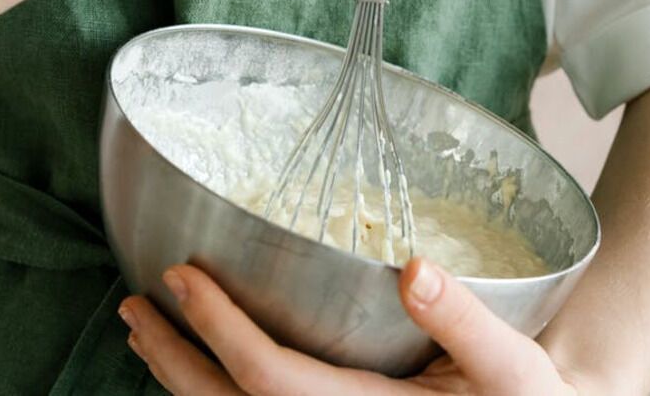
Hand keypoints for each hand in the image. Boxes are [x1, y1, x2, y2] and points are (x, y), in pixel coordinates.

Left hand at [119, 258, 580, 394]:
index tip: (182, 277)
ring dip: (180, 378)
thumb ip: (464, 320)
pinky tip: (200, 366)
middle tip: (136, 304)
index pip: (270, 379)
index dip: (219, 330)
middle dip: (175, 357)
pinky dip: (213, 393)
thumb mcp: (513, 364)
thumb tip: (415, 267)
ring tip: (146, 331)